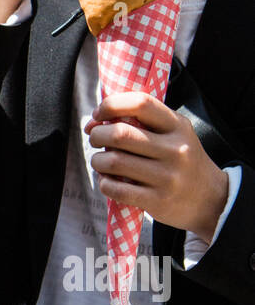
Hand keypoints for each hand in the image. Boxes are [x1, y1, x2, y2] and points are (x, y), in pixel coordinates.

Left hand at [85, 92, 229, 242]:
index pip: (140, 103)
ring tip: (101, 162)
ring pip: (113, 162)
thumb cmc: (181, 161)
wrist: (211, 200)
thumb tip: (94, 124)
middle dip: (97, 136)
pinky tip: (109, 181)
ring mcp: (167, 177)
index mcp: (177, 126)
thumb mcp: (173, 134)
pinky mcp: (158, 201)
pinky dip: (104, 184)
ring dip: (97, 161)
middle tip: (96, 140)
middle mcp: (175, 149)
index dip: (111, 105)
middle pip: (120, 134)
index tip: (99, 115)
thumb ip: (141, 123)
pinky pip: (116, 189)